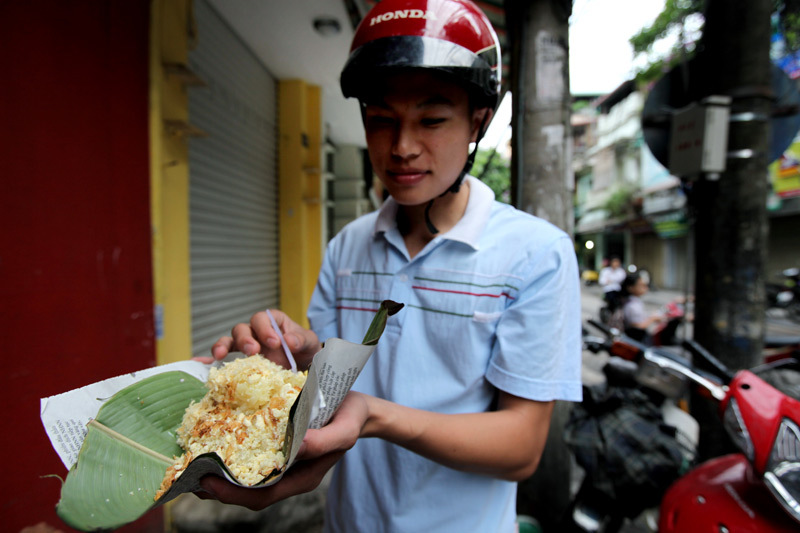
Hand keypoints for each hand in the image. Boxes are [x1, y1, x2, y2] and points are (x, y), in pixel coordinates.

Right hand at [196, 309, 320, 369]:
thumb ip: (302, 339)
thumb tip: (289, 340)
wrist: (304, 368)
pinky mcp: (238, 363)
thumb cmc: (305, 350)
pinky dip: (208, 360)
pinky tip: (199, 363)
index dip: (266, 328)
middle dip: (245, 339)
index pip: (263, 318)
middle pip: (242, 329)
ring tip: (221, 355)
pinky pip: (220, 360)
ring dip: (222, 346)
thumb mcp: (309, 342)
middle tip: (253, 351)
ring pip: (229, 341)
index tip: (274, 343)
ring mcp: (245, 347)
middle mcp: (255, 332)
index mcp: (272, 322)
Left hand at [196, 392, 369, 509]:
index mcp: (302, 478)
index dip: (233, 493)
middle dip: (217, 488)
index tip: (208, 481)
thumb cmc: (351, 418)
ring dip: (219, 472)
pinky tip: (215, 442)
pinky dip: (231, 454)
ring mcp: (283, 463)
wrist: (358, 409)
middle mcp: (289, 475)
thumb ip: (323, 441)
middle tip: (187, 475)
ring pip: (246, 477)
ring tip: (192, 463)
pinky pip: (251, 458)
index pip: (263, 496)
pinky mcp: (278, 447)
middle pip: (248, 491)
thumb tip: (297, 444)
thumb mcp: (344, 430)